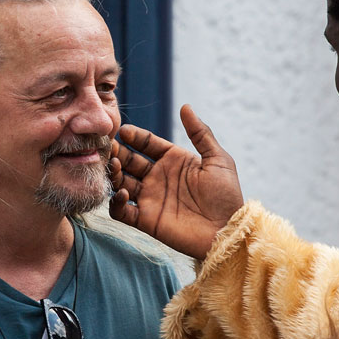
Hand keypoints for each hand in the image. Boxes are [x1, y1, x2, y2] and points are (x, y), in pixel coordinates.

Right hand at [110, 104, 243, 259]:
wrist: (227, 231)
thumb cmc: (227, 195)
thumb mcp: (218, 160)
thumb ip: (200, 133)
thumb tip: (185, 106)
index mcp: (174, 161)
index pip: (147, 143)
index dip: (135, 136)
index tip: (124, 131)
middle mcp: (158, 178)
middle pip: (130, 161)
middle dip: (118, 153)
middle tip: (110, 148)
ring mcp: (150, 199)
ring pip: (121, 182)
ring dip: (114, 174)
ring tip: (114, 166)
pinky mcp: (146, 220)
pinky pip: (122, 211)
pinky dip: (116, 202)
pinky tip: (124, 193)